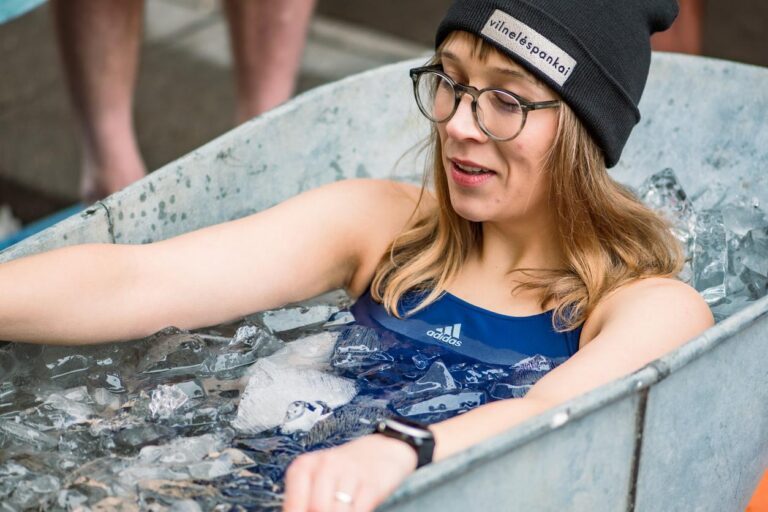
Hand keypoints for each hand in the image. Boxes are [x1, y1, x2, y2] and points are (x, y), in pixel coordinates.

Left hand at [283, 433, 417, 511]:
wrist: (383, 449)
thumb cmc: (343, 470)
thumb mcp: (316, 480)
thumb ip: (303, 501)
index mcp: (303, 467)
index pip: (292, 506)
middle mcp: (325, 465)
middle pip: (315, 509)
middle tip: (332, 510)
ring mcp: (349, 472)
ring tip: (346, 507)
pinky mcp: (371, 483)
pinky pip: (358, 511)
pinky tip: (357, 507)